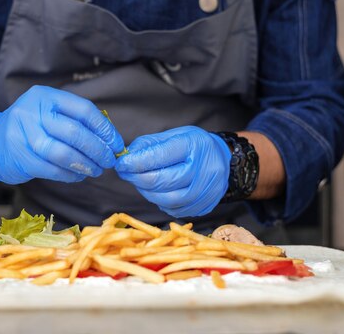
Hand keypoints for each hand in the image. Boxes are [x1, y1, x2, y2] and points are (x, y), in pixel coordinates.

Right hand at [0, 85, 123, 183]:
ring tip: (96, 170)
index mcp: (45, 97)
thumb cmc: (28, 128)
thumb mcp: (48, 113)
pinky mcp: (21, 158)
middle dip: (98, 149)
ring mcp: (25, 135)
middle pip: (75, 132)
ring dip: (86, 164)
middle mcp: (33, 112)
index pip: (83, 110)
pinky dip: (71, 175)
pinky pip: (54, 169)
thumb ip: (75, 120)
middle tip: (109, 160)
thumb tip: (110, 140)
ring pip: (64, 153)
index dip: (104, 129)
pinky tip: (79, 175)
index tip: (116, 144)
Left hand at [115, 126, 230, 217]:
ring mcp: (206, 191)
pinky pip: (174, 209)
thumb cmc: (193, 146)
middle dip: (137, 178)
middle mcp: (204, 169)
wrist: (222, 159)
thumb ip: (149, 146)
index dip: (136, 162)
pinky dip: (160, 201)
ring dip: (146, 192)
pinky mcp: (203, 206)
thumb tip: (126, 158)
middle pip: (162, 180)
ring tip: (140, 182)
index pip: (160, 156)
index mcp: (194, 146)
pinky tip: (157, 191)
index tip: (121, 163)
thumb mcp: (173, 135)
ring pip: (167, 199)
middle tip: (125, 173)